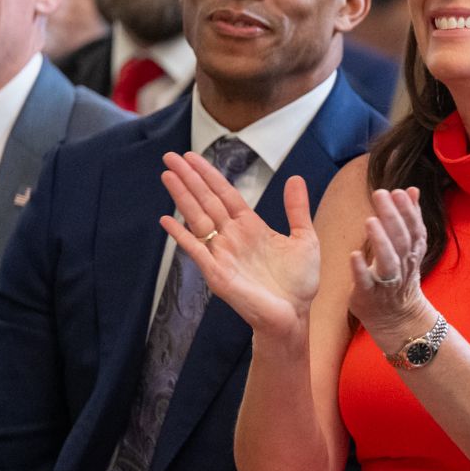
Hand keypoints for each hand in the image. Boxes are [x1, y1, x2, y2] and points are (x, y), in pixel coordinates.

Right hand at [161, 151, 320, 341]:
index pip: (225, 194)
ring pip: (198, 217)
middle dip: (189, 178)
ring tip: (167, 175)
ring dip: (182, 196)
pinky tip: (166, 220)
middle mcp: (232, 236)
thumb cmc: (299, 282)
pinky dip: (181, 235)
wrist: (295, 315)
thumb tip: (295, 178)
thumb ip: (296, 209)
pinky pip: (196, 250)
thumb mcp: (304, 238)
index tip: (193, 156)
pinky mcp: (217, 273)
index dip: (209, 175)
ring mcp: (222, 253)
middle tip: (170, 155)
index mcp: (251, 226)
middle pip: (206, 200)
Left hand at [346, 187, 431, 336]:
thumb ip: (409, 218)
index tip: (398, 191)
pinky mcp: (369, 295)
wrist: (397, 318)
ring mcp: (387, 283)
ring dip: (381, 241)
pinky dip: (360, 269)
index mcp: (412, 252)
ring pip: (389, 261)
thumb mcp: (408, 247)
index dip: (408, 210)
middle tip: (380, 194)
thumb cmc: (398, 277)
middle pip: (401, 240)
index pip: (414, 228)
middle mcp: (403, 266)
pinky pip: (366, 283)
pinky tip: (353, 254)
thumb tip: (412, 189)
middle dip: (392, 216)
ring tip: (370, 220)